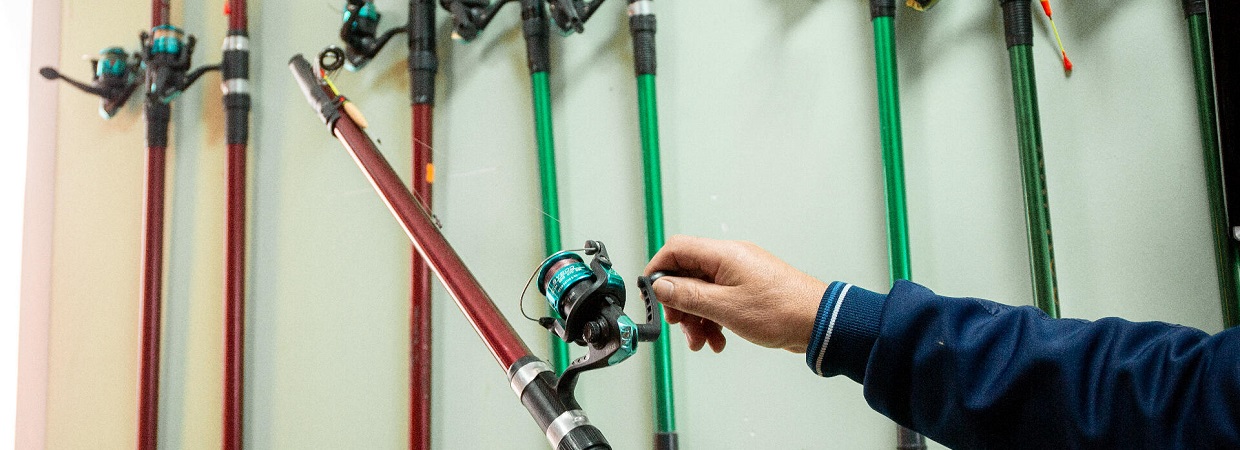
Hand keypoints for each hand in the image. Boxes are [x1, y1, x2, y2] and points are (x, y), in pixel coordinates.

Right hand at [644, 235, 827, 353]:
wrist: (818, 322)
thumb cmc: (781, 310)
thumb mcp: (725, 307)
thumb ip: (688, 296)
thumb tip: (661, 286)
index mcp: (723, 254)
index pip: (677, 249)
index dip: (658, 270)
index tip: (651, 294)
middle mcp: (731, 259)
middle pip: (688, 274)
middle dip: (679, 303)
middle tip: (680, 325)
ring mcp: (740, 275)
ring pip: (703, 292)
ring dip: (697, 317)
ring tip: (701, 341)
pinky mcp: (749, 290)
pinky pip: (720, 301)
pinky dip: (713, 320)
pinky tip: (718, 340)